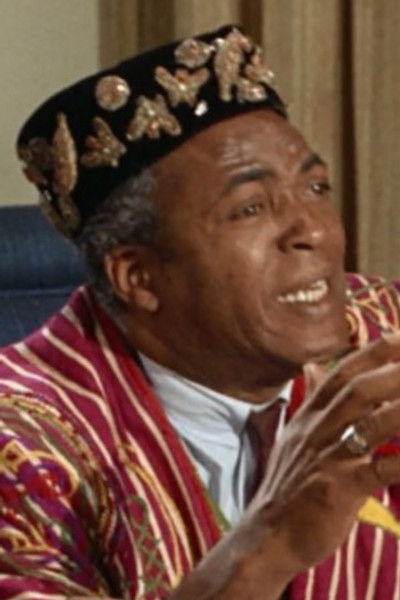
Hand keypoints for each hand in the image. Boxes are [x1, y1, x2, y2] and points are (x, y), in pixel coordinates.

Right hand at [249, 332, 399, 570]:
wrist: (266, 535)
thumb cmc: (288, 487)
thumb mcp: (293, 437)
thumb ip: (311, 400)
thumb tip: (314, 366)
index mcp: (307, 418)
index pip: (339, 375)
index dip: (370, 354)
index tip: (398, 335)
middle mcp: (316, 431)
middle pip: (358, 391)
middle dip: (394, 372)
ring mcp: (327, 459)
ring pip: (372, 423)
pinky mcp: (337, 490)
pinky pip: (380, 468)